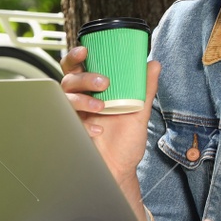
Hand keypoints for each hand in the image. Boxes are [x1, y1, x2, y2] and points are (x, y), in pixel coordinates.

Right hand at [60, 46, 160, 198]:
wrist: (120, 170)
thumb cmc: (126, 142)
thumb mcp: (140, 113)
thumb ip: (145, 89)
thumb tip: (154, 64)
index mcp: (94, 90)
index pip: (78, 67)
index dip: (76, 56)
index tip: (85, 50)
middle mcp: (82, 100)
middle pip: (69, 78)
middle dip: (82, 77)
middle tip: (103, 82)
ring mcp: (75, 116)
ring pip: (66, 97)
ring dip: (82, 99)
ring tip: (101, 107)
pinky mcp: (71, 131)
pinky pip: (68, 121)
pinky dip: (84, 124)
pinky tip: (98, 130)